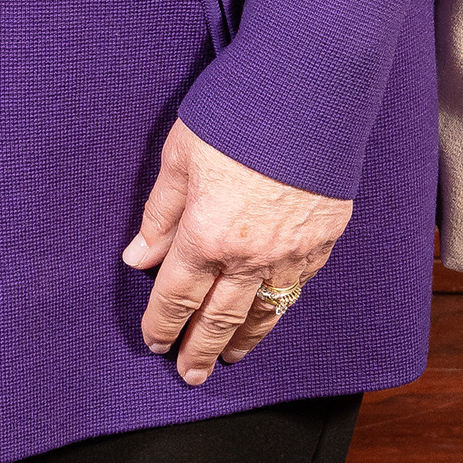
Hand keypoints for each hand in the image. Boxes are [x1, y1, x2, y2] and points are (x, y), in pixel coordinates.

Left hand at [123, 119, 352, 383]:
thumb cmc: (237, 111)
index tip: (155, 341)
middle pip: (219, 317)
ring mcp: (292, 252)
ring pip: (263, 313)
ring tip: (228, 358)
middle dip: (199, 350)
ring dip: (242, 340)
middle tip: (189, 374)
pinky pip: (297, 288)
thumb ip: (160, 214)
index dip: (162, 323)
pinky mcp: (324, 240)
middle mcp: (250, 254)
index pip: (177, 295)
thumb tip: (139, 257)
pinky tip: (270, 314)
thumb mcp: (180, 156)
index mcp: (207, 233)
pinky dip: (280, 307)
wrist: (310, 88)